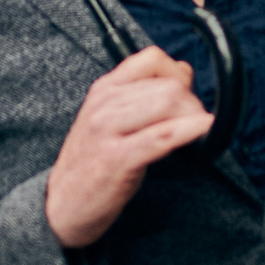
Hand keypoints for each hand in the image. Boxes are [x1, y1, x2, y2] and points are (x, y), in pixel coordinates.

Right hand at [46, 48, 211, 249]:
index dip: (178, 74)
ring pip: (169, 102)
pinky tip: (203, 130)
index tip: (186, 94)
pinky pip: (163, 135)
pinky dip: (191, 130)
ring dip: (193, 117)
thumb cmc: (92, 164)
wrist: (61, 206)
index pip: (152, 59)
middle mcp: (104, 104)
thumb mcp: (110, 119)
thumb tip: (183, 72)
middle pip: (168, 84)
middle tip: (194, 123)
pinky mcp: (117, 158)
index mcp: (103, 89)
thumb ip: (142, 95)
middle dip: (192, 102)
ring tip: (195, 133)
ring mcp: (107, 129)